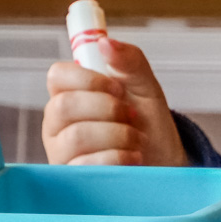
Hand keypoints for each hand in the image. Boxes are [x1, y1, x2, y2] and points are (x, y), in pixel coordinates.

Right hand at [41, 39, 187, 165]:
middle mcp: (58, 122)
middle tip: (132, 116)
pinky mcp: (72, 178)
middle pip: (63, 106)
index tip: (118, 88)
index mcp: (70, 93)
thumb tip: (105, 43)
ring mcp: (61, 151)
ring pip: (75, 136)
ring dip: (117, 135)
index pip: (57, 75)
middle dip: (107, 109)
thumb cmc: (148, 122)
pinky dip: (117, 158)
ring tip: (137, 139)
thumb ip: (128, 60)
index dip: (88, 79)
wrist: (163, 160)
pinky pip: (84, 166)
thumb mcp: (144, 86)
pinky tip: (133, 157)